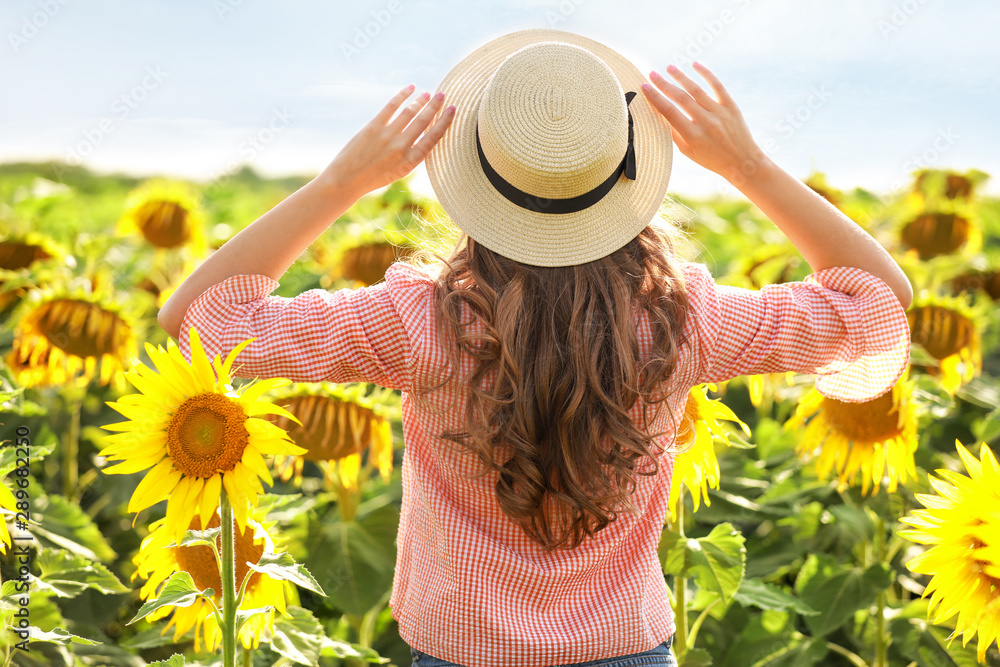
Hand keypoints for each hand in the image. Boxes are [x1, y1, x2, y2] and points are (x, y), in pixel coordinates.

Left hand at [320, 84, 455, 197]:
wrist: (347, 180)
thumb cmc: (373, 178)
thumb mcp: (398, 172)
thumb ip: (410, 155)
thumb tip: (422, 135)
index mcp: (410, 162)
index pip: (433, 138)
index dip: (445, 122)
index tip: (453, 110)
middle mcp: (401, 147)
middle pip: (423, 121)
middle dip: (435, 106)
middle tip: (443, 95)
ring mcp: (387, 136)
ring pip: (409, 112)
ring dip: (420, 101)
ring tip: (428, 93)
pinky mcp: (373, 126)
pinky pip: (391, 106)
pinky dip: (403, 95)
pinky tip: (411, 88)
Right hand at [642, 62, 767, 186]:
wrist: (742, 162)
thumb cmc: (712, 159)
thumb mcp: (689, 153)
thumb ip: (675, 134)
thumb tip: (660, 115)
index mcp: (693, 136)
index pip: (669, 112)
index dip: (655, 98)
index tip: (644, 87)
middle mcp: (706, 122)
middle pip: (681, 98)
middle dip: (664, 84)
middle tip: (652, 74)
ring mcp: (720, 112)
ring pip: (696, 89)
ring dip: (681, 77)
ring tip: (669, 68)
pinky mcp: (731, 106)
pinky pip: (717, 85)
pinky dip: (706, 73)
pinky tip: (695, 64)